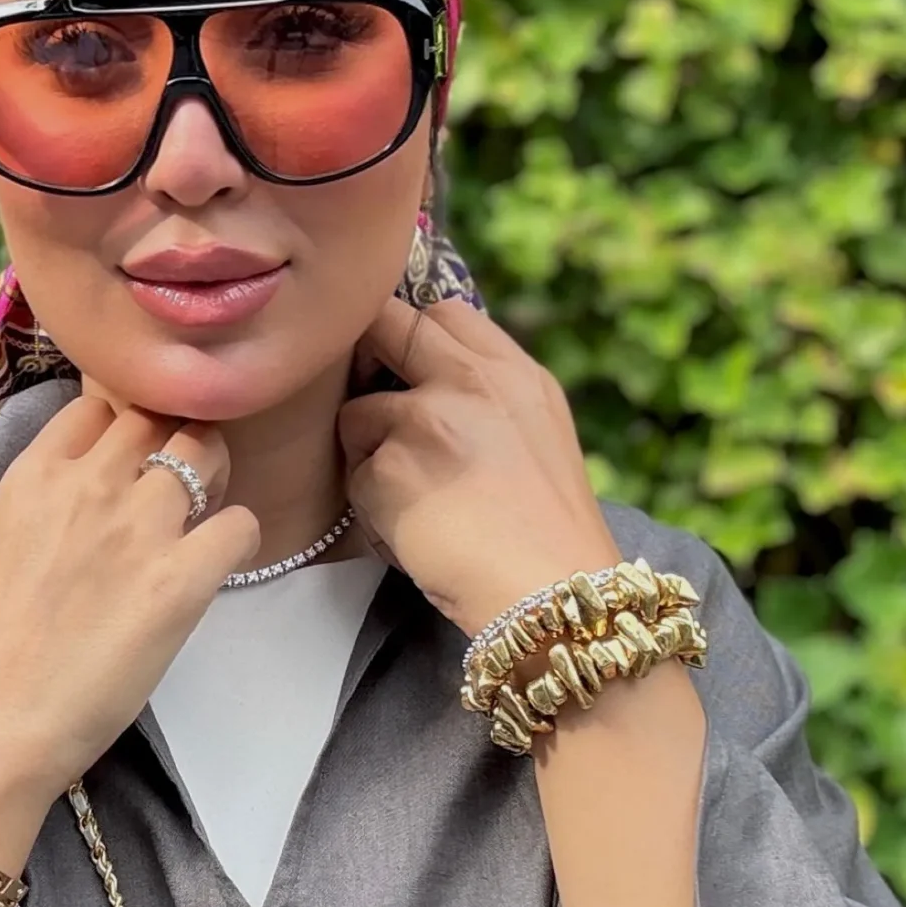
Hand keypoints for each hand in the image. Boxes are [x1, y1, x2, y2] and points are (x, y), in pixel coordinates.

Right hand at [0, 396, 257, 812]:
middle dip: (175, 437)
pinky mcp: (181, 578)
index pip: (98, 403)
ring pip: (205, 450)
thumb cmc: (1, 648)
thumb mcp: (11, 541)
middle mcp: (88, 484)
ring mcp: (137, 527)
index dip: (125, 423)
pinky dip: (238, 537)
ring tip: (203, 513)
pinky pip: (240, 523)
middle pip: (157, 415)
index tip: (133, 454)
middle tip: (180, 481)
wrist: (1, 719)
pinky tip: (217, 564)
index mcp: (35, 474)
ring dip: (214, 474)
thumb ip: (54, 501)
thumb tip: (104, 487)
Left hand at [337, 297, 620, 636]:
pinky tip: (413, 534)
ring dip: (370, 454)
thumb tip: (433, 374)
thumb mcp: (542, 434)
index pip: (445, 313)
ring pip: (358, 415)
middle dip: (368, 358)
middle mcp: (469, 381)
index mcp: (515, 373)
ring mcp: (424, 419)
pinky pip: (355, 478)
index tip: (401, 360)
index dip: (414, 333)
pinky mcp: (387, 467)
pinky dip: (373, 509)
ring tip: (414, 501)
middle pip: (386, 328)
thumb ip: (493, 395)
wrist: (550, 592)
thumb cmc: (547, 532)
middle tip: (379, 410)